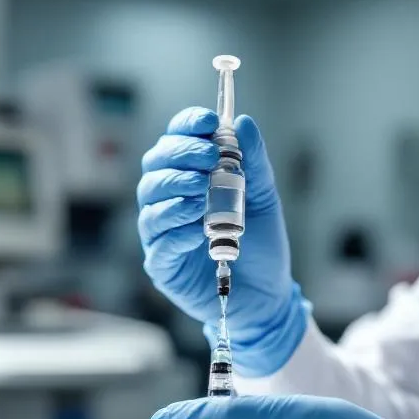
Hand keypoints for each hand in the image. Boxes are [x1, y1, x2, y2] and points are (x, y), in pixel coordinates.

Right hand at [138, 109, 306, 376]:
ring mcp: (163, 233)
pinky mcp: (163, 265)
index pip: (175, 140)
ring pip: (151, 202)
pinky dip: (176, 231)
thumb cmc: (261, 245)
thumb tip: (242, 123)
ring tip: (202, 192)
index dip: (186, 126)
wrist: (267, 296)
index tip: (208, 122)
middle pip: (156, 166)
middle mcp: (170, 201)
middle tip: (210, 158)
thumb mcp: (263, 197)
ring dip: (176, 189)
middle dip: (181, 156)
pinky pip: (158, 242)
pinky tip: (196, 231)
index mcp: (190, 177)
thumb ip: (253, 162)